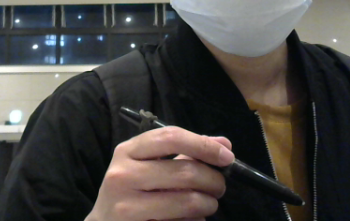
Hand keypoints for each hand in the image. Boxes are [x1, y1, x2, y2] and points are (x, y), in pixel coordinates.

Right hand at [85, 127, 234, 220]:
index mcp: (127, 151)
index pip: (171, 137)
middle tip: (218, 186)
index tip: (227, 156)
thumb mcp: (147, 165)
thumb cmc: (129, 190)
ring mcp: (127, 207)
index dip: (204, 145)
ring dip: (209, 204)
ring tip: (207, 204)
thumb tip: (223, 145)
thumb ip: (184, 152)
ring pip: (189, 202)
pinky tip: (190, 219)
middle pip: (185, 172)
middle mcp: (123, 176)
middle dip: (213, 180)